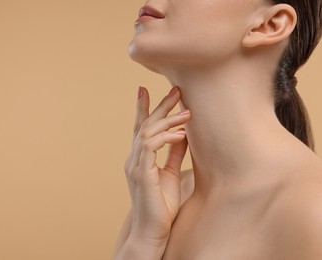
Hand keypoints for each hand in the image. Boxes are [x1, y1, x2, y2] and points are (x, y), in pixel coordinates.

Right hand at [124, 86, 190, 243]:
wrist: (152, 231)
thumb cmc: (161, 205)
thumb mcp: (170, 174)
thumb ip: (173, 153)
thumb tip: (182, 134)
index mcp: (140, 158)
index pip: (140, 128)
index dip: (143, 108)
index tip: (144, 89)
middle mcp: (134, 158)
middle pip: (144, 125)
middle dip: (159, 106)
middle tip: (175, 89)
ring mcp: (135, 165)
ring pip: (147, 132)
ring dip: (167, 119)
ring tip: (187, 111)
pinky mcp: (141, 173)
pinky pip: (151, 147)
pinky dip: (166, 137)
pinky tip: (181, 133)